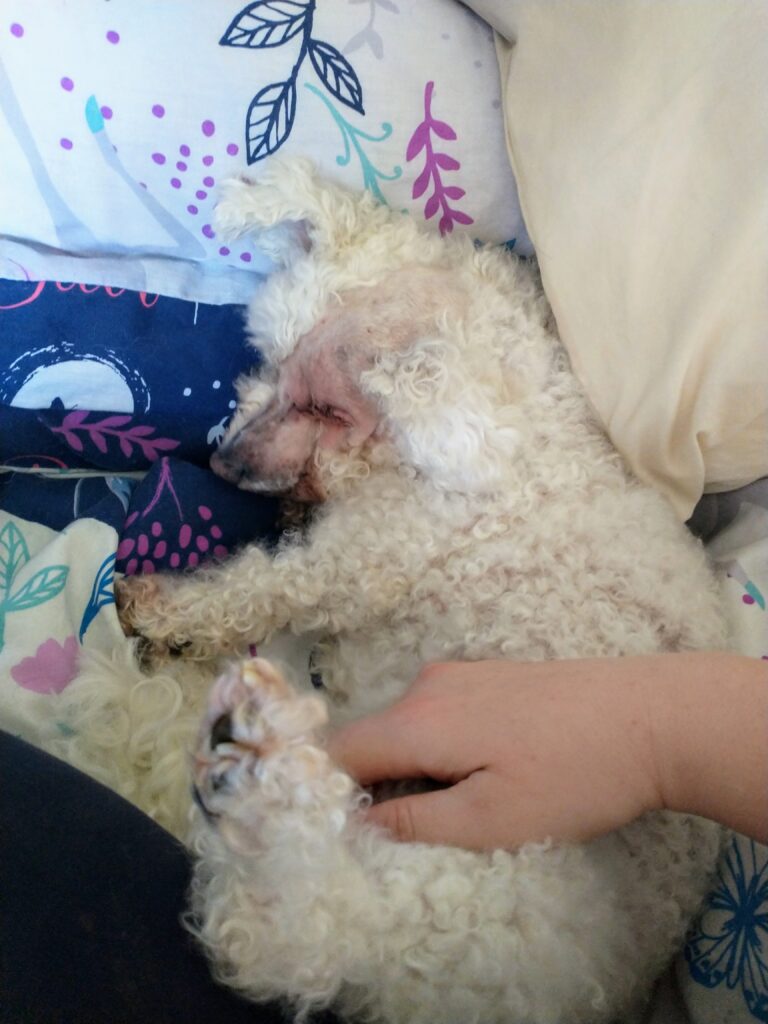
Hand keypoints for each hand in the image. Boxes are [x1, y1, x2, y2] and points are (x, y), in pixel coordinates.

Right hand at [329, 657, 663, 849]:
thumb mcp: (490, 819)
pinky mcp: (488, 675)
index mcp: (417, 720)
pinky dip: (441, 748)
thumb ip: (412, 822)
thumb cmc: (573, 776)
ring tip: (461, 806)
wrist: (654, 716)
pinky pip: (437, 714)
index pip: (337, 751)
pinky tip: (488, 770)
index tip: (344, 833)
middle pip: (370, 738)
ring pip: (405, 727)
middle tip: (414, 833)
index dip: (329, 793)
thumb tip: (356, 824)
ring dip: (413, 768)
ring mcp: (459, 674)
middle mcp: (427, 686)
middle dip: (376, 785)